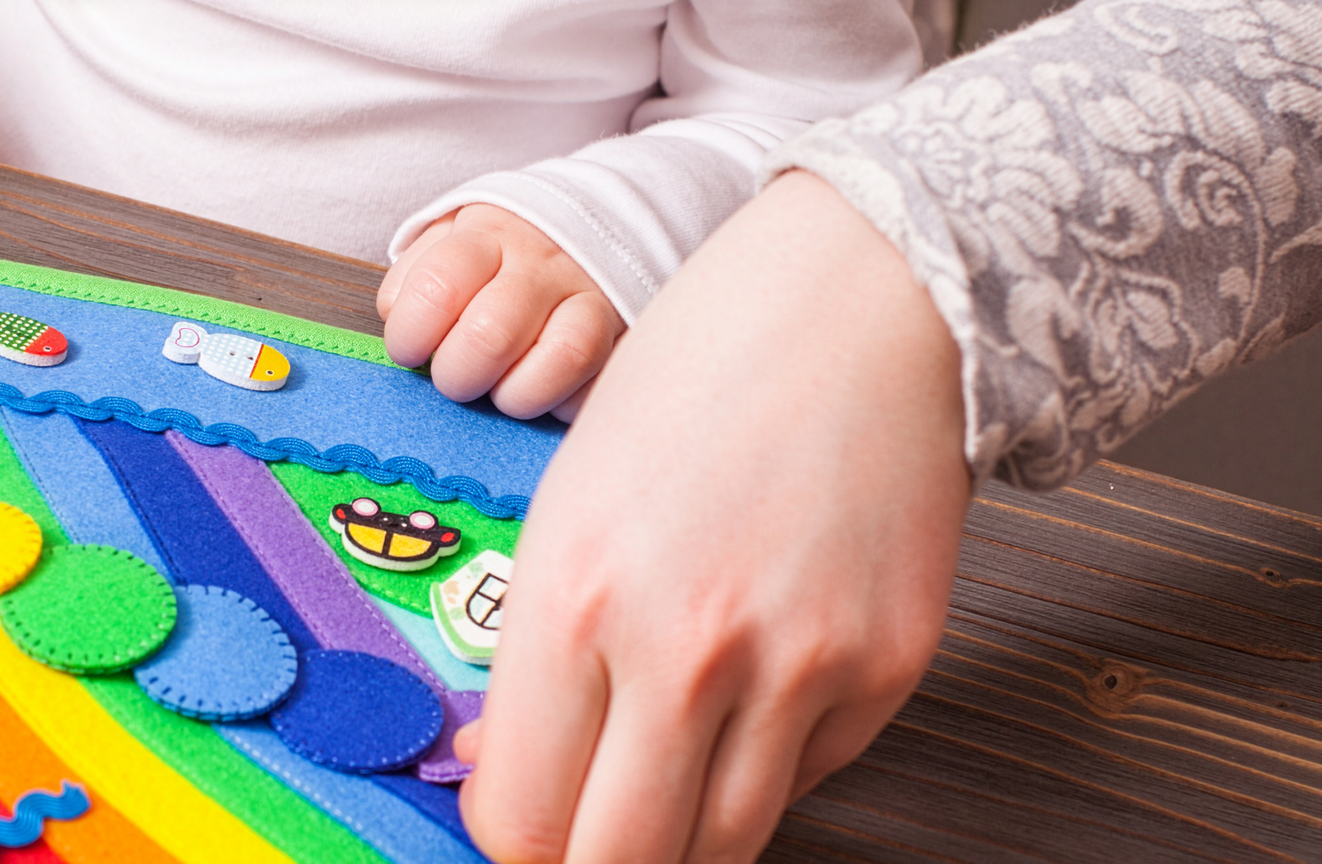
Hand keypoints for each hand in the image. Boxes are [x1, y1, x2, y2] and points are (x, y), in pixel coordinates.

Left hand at [378, 204, 624, 421]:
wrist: (588, 223)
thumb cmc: (497, 256)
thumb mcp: (449, 243)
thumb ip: (413, 278)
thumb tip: (398, 319)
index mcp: (485, 237)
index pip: (438, 286)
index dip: (411, 334)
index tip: (411, 351)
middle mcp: (541, 264)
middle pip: (491, 334)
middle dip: (460, 375)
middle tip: (457, 377)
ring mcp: (591, 296)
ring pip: (563, 356)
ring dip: (518, 395)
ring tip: (503, 391)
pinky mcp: (624, 334)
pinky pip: (601, 383)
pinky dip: (567, 404)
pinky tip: (546, 394)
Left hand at [458, 171, 971, 862]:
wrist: (856, 305)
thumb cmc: (694, 383)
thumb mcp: (567, 507)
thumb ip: (538, 654)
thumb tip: (510, 764)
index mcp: (571, 599)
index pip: (522, 820)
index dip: (514, 834)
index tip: (524, 816)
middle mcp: (683, 651)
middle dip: (590, 858)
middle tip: (589, 823)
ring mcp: (798, 670)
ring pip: (721, 848)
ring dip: (678, 834)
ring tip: (662, 777)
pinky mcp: (886, 673)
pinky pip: (805, 779)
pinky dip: (765, 764)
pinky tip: (753, 692)